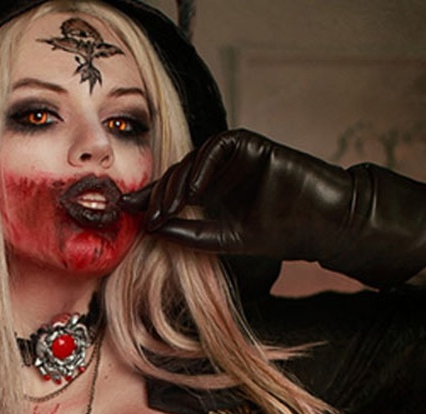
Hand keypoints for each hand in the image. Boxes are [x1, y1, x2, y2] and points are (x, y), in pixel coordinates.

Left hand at [121, 129, 425, 287]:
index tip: (124, 210)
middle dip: (158, 194)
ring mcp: (233, 158)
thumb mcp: (223, 239)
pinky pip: (219, 146)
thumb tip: (151, 227)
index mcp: (210, 194)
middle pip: (176, 174)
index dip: (148, 199)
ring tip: (167, 209)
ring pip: (193, 160)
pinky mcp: (250, 144)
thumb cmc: (276, 234)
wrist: (319, 224)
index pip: (171, 191)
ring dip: (176, 184)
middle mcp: (216, 174)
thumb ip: (188, 233)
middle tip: (147, 216)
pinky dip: (203, 166)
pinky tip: (193, 192)